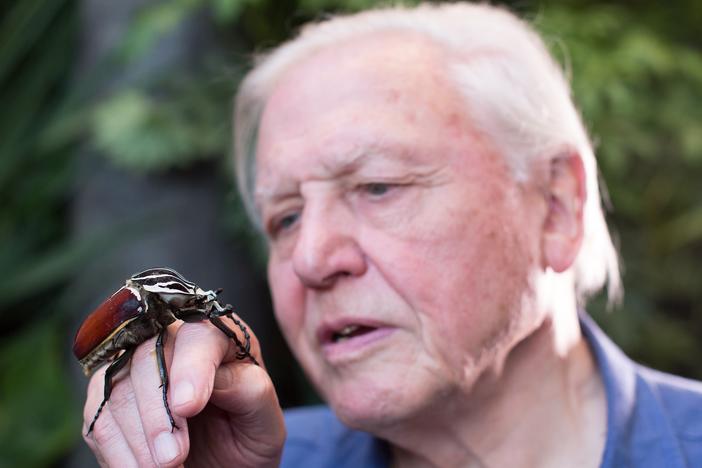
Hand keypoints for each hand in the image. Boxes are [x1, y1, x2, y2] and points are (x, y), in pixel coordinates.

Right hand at [82, 317, 285, 466]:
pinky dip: (118, 451)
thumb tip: (215, 379)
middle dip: (157, 412)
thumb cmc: (249, 433)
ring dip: (137, 436)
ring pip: (115, 387)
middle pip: (147, 357)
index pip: (199, 335)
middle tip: (173, 457)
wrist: (227, 462)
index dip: (191, 368)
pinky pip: (98, 417)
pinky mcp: (109, 398)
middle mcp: (175, 342)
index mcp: (221, 337)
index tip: (189, 407)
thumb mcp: (265, 418)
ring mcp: (136, 368)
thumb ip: (250, 391)